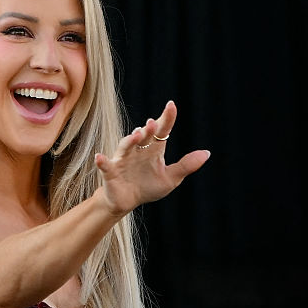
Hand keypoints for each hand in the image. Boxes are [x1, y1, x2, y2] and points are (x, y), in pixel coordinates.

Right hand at [94, 101, 209, 215]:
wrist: (127, 202)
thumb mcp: (170, 178)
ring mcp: (123, 160)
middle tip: (152, 123)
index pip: (161, 130)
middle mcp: (137, 151)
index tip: (171, 105)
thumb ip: (186, 165)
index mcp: (153, 150)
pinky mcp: (111, 172)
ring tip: (136, 135)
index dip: (166, 118)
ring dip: (129, 140)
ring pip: (125, 147)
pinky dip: (102, 161)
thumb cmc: (148, 186)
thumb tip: (207, 153)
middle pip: (143, 136)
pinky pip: (105, 165)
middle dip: (147, 130)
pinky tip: (100, 157)